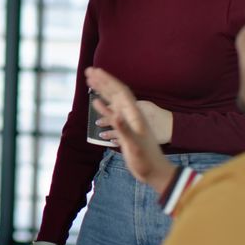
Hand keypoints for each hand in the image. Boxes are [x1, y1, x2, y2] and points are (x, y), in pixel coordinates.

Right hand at [84, 67, 176, 193]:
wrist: (156, 172)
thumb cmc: (147, 161)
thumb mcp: (135, 146)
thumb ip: (124, 130)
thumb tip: (113, 115)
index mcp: (135, 115)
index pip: (120, 92)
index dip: (108, 80)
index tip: (95, 71)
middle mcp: (132, 115)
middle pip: (116, 93)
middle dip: (103, 81)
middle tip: (89, 71)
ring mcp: (129, 121)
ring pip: (114, 101)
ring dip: (103, 90)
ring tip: (91, 81)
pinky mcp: (126, 128)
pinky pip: (113, 112)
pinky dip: (104, 106)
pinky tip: (96, 103)